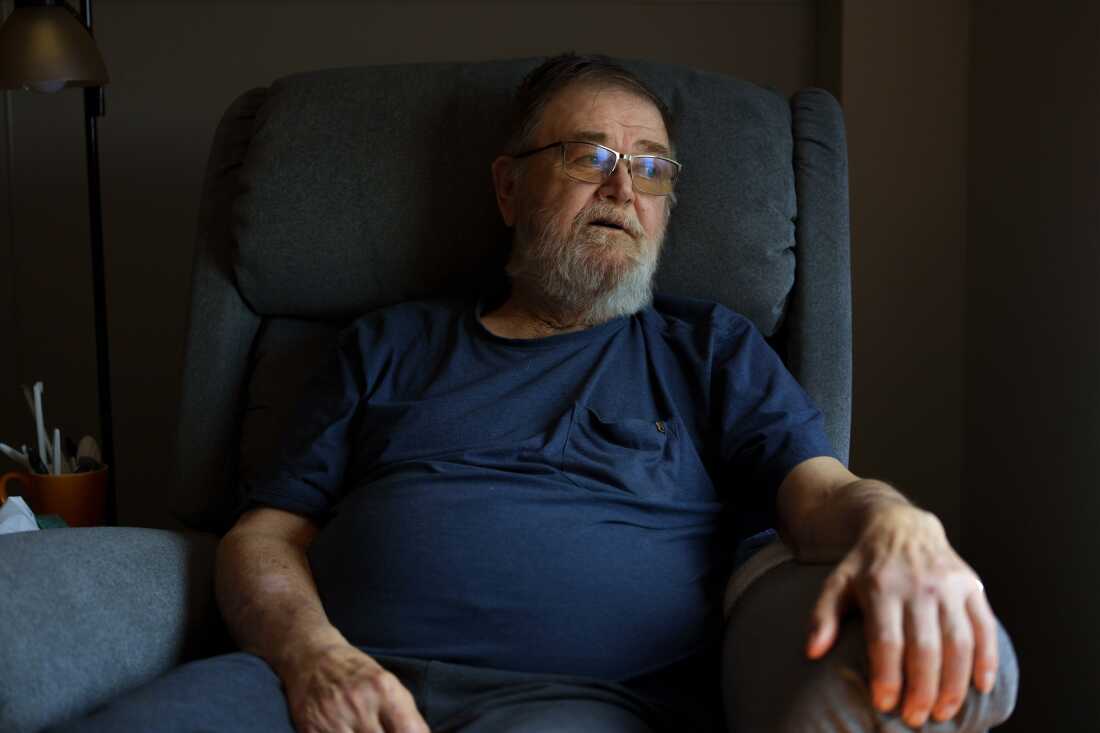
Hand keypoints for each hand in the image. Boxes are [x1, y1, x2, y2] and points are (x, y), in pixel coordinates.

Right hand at [282, 642, 429, 732]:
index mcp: (383, 689)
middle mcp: (359, 704)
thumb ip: (406, 715)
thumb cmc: (356, 672)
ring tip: (368, 732)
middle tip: (386, 732)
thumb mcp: (388, 683)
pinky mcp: (312, 731)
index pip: (410, 732)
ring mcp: (334, 719)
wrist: (312, 659)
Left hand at [805, 506, 998, 727]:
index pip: (886, 640)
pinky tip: (982, 687)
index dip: (887, 677)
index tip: (884, 705)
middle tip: (916, 718)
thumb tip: (812, 652)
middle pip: (925, 648)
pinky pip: (985, 627)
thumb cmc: (866, 564)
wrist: (902, 525)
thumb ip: (823, 617)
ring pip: (958, 642)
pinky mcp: (972, 586)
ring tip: (944, 713)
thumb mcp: (836, 583)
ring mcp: (948, 586)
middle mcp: (917, 585)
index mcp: (880, 586)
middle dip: (922, 690)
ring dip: (954, 684)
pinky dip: (987, 659)